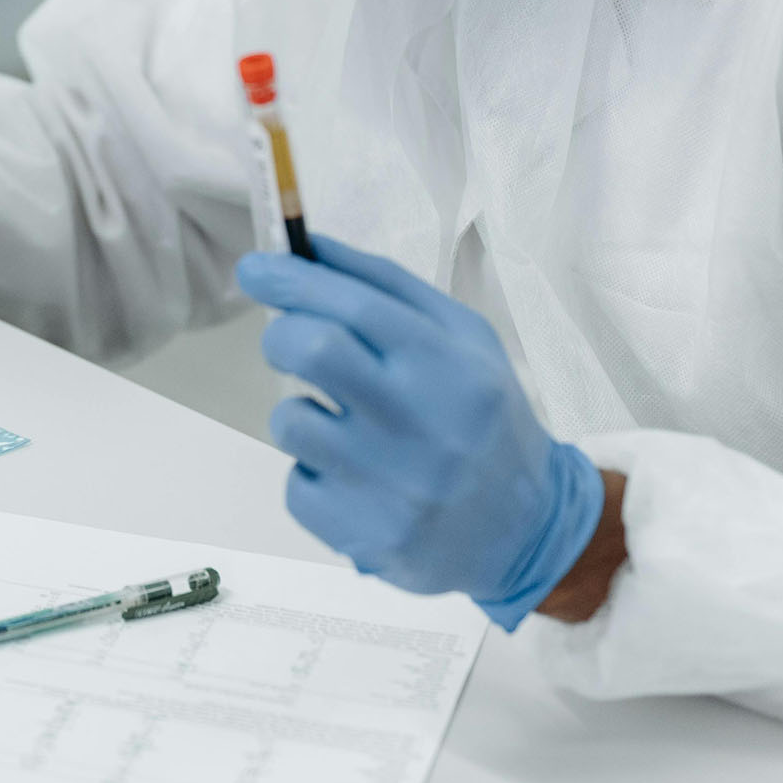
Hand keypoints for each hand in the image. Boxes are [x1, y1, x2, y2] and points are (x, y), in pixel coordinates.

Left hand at [235, 233, 604, 628]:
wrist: (528, 527)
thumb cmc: (482, 415)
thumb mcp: (462, 337)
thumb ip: (384, 285)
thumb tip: (306, 246)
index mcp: (451, 367)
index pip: (356, 306)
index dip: (294, 279)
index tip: (255, 268)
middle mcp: (423, 425)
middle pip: (312, 350)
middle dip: (281, 335)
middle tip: (288, 342)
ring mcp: (394, 486)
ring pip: (291, 421)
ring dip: (298, 412)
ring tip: (339, 422)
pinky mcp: (368, 536)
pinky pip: (296, 487)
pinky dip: (311, 474)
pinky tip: (353, 475)